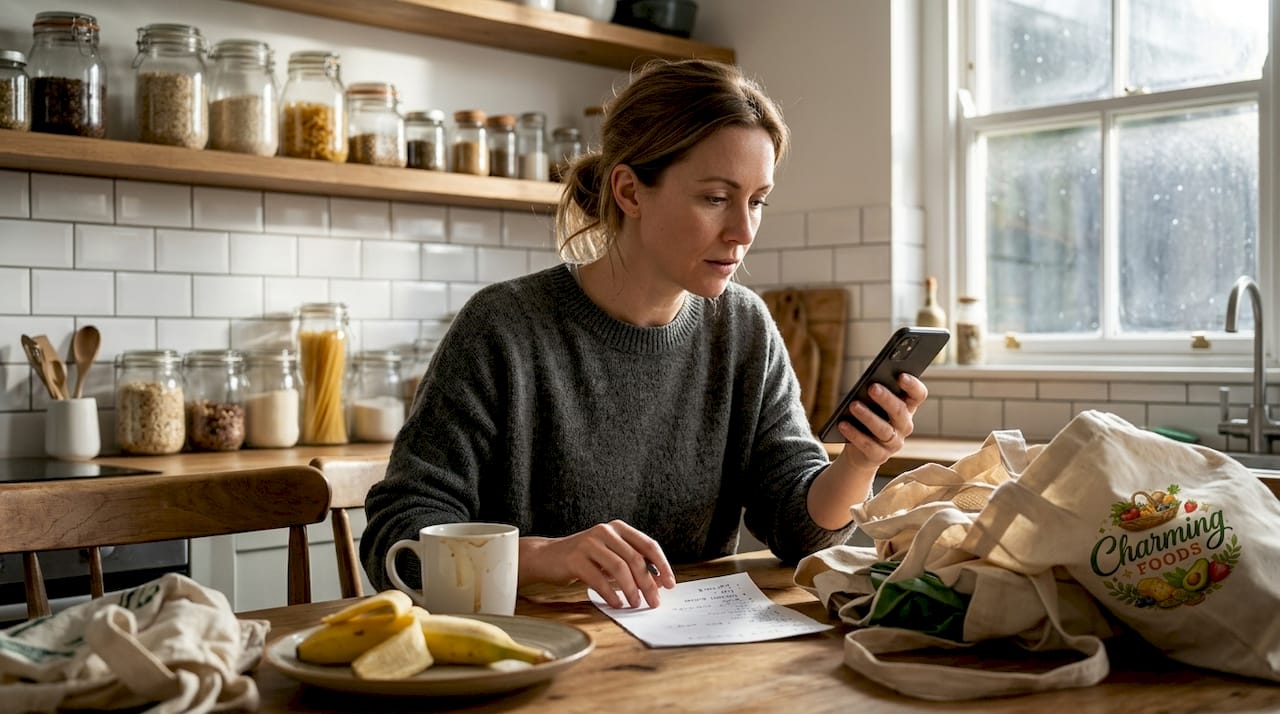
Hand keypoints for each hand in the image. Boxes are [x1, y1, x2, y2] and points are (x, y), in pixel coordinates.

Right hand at [518, 520, 675, 608]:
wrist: (547, 556)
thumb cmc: (584, 559)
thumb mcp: (611, 557)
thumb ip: (633, 565)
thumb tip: (659, 583)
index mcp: (618, 528)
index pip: (648, 545)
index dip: (662, 565)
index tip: (670, 584)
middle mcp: (606, 531)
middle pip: (635, 559)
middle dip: (648, 583)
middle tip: (654, 602)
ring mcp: (589, 543)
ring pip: (619, 568)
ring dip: (630, 590)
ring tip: (634, 604)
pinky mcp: (575, 558)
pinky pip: (598, 579)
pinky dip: (610, 594)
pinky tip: (616, 603)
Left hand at [835, 373, 927, 469]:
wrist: (859, 451)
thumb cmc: (868, 417)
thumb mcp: (872, 404)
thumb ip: (874, 393)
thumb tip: (867, 384)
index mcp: (907, 407)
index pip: (918, 395)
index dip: (912, 385)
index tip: (901, 375)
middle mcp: (904, 425)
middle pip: (899, 411)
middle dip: (886, 398)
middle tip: (872, 387)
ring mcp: (894, 443)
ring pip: (884, 430)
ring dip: (867, 416)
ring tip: (853, 405)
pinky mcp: (879, 456)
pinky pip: (868, 445)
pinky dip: (854, 434)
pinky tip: (842, 424)